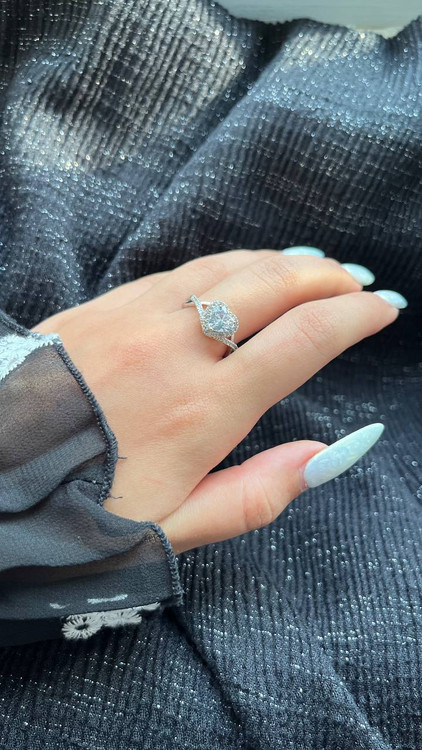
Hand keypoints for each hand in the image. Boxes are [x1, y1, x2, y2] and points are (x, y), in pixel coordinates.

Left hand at [30, 249, 398, 554]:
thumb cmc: (78, 509)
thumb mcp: (176, 528)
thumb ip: (259, 493)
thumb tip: (331, 453)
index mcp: (206, 407)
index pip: (304, 340)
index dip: (355, 318)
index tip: (383, 309)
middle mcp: (177, 346)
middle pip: (273, 286)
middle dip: (326, 278)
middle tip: (356, 282)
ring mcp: (136, 316)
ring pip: (227, 267)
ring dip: (278, 262)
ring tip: (311, 266)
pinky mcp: (102, 305)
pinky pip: (179, 270)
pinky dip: (224, 264)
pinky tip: (237, 272)